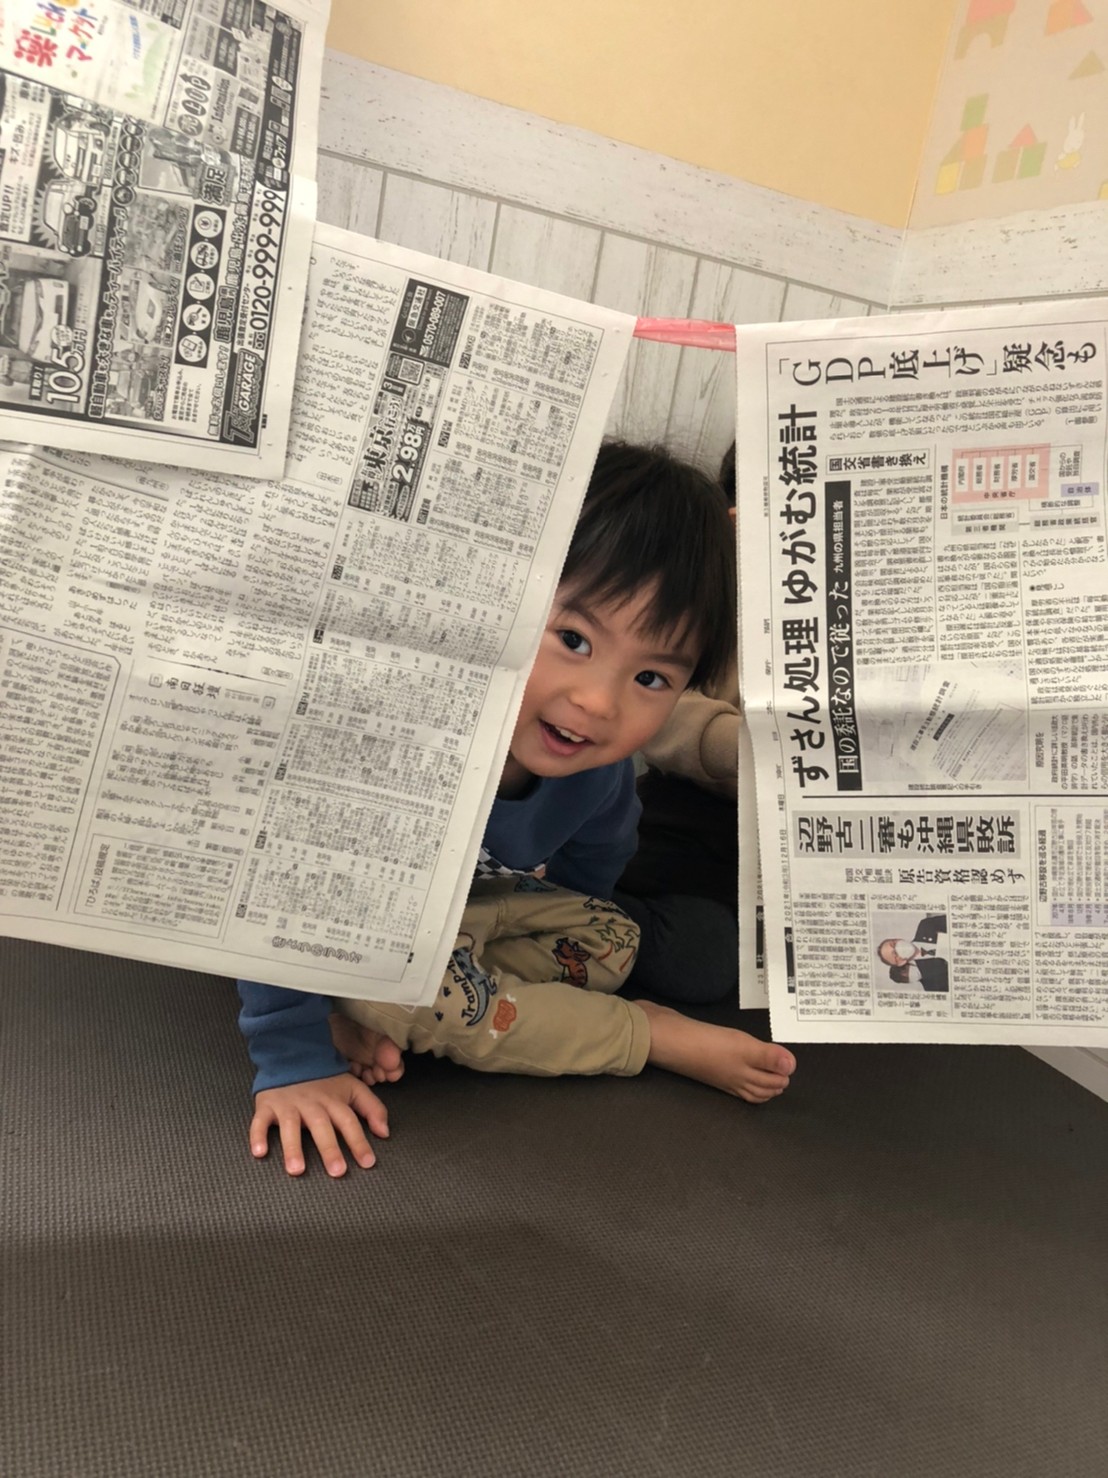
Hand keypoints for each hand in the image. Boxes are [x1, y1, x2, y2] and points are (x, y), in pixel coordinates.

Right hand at [249, 1072, 388, 1176]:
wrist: (292, 1056)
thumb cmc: (325, 1081)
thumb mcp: (352, 1088)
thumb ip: (372, 1108)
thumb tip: (385, 1133)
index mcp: (333, 1101)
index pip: (349, 1122)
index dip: (359, 1142)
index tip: (368, 1163)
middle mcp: (311, 1104)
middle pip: (321, 1126)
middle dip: (330, 1148)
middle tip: (337, 1171)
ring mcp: (288, 1105)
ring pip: (290, 1127)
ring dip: (293, 1148)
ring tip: (297, 1170)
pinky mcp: (267, 1106)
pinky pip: (260, 1122)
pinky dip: (258, 1136)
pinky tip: (259, 1153)